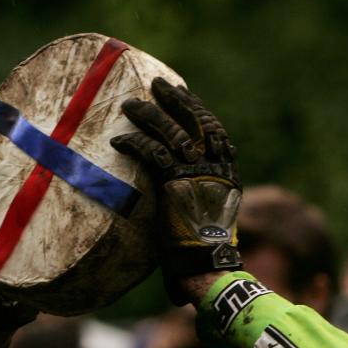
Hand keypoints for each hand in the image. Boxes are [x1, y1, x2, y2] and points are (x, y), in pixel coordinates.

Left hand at [111, 77, 241, 303]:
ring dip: (149, 115)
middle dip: (176, 99)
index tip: (184, 93)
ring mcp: (197, 172)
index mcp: (227, 170)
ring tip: (130, 105)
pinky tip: (119, 140)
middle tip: (158, 84)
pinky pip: (152, 153)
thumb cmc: (205, 246)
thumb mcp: (212, 212)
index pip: (214, 129)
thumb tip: (186, 189)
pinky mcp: (175, 183)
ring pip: (172, 131)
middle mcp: (215, 166)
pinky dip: (134, 144)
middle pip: (196, 121)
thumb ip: (200, 193)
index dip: (197, 109)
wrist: (207, 263)